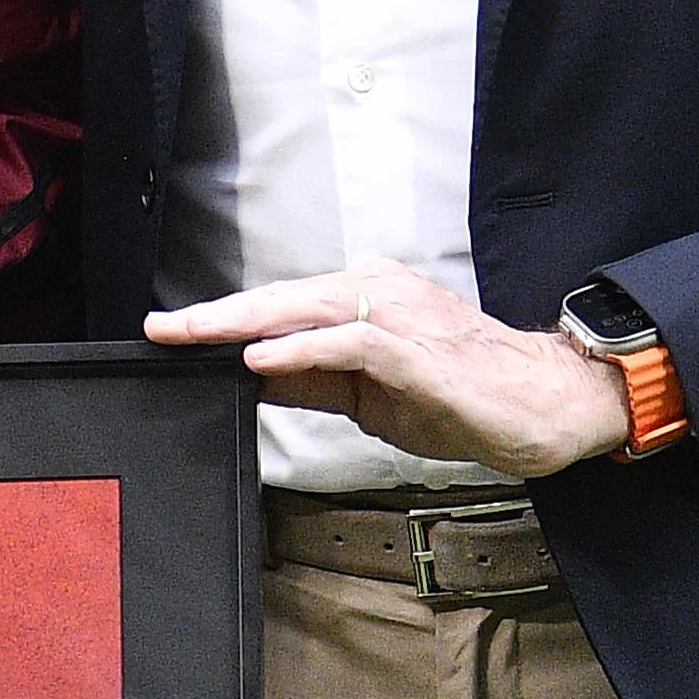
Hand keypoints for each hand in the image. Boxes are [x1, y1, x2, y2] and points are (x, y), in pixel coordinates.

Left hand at [143, 270, 629, 476]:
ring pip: (308, 308)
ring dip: (246, 323)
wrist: (537, 405)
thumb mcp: (366, 396)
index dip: (224, 319)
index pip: (281, 306)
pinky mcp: (416, 348)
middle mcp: (379, 293)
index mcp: (366, 300)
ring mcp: (399, 316)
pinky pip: (349, 343)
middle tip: (161, 329)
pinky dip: (302, 350)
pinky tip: (262, 359)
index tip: (170, 332)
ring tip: (194, 335)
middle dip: (217, 315)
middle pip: (283, 298)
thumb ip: (312, 383)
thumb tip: (250, 379)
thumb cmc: (458, 396)